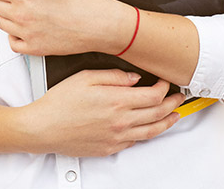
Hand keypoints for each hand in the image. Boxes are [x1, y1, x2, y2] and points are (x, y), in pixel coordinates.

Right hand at [28, 69, 184, 156]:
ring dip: (167, 122)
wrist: (44, 128)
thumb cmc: (59, 103)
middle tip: (178, 97)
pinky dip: (148, 133)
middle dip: (172, 103)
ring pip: (152, 131)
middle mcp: (121, 121)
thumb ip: (112, 76)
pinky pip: (137, 141)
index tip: (165, 81)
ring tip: (175, 115)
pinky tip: (149, 127)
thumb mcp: (84, 78)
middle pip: (158, 113)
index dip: (165, 87)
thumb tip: (133, 78)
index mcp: (116, 101)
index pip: (153, 95)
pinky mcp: (111, 148)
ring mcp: (118, 137)